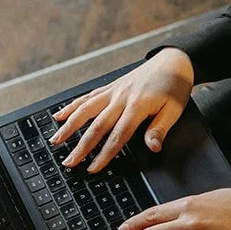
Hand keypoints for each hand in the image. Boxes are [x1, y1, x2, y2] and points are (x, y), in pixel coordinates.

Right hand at [49, 48, 194, 172]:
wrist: (173, 60)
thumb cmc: (175, 86)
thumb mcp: (174, 110)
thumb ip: (160, 129)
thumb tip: (152, 147)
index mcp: (137, 106)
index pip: (117, 136)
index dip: (104, 154)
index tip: (93, 168)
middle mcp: (121, 98)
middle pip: (97, 126)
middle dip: (81, 146)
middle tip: (68, 162)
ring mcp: (113, 91)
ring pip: (85, 109)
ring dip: (69, 126)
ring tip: (55, 140)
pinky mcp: (110, 86)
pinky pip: (87, 97)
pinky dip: (72, 106)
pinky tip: (59, 115)